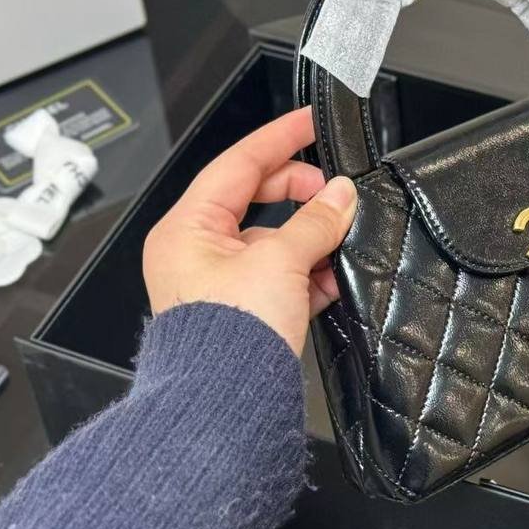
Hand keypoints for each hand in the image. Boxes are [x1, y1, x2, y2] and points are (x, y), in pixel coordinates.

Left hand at [143, 107, 356, 354]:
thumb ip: (316, 221)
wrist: (225, 407)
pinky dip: (308, 274)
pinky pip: (280, 277)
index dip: (279, 139)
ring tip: (340, 242)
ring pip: (273, 242)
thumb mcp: (280, 263)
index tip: (310, 122)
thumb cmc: (228, 338)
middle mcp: (195, 252)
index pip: (237, 165)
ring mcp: (218, 284)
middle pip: (255, 200)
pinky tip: (333, 279)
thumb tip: (341, 194)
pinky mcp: (242, 312)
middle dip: (301, 196)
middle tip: (337, 191)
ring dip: (311, 240)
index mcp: (187, 229)